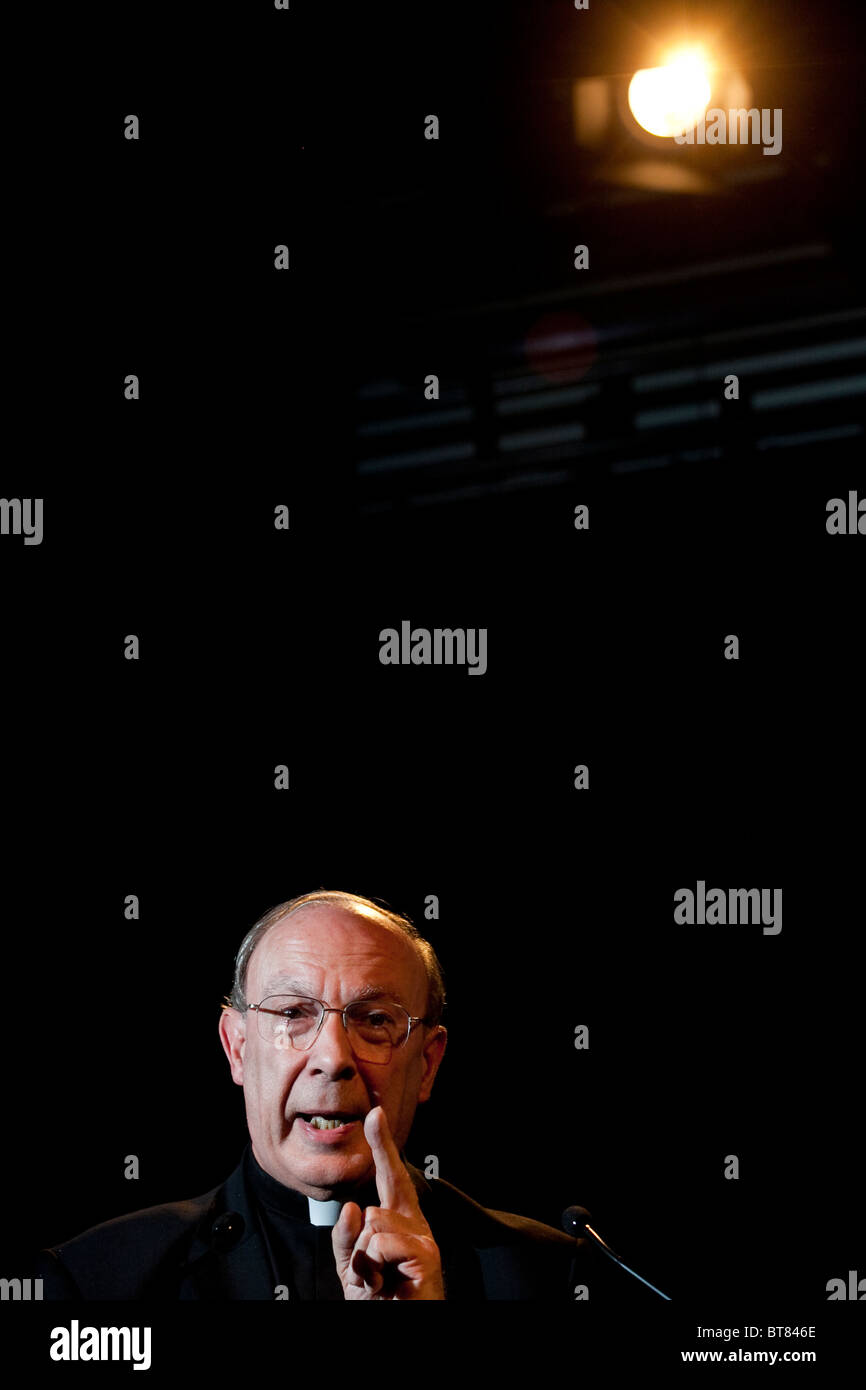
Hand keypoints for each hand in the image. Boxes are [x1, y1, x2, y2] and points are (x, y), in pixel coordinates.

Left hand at [331, 1106, 444, 1299]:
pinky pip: (382, 1244)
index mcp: (398, 1221)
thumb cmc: (378, 1300)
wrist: (396, 1325)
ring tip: (378, 1282)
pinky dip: (374, 1268)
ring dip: (365, 1261)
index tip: (374, 1114)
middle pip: (370, 1210)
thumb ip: (346, 1238)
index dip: (382, 1145)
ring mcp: (423, 1239)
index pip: (388, 1177)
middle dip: (358, 1247)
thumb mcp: (352, 1267)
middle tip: (369, 1275)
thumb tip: (353, 1208)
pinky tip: (385, 1285)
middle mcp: (413, 1225)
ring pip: (373, 1226)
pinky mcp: (427, 1255)